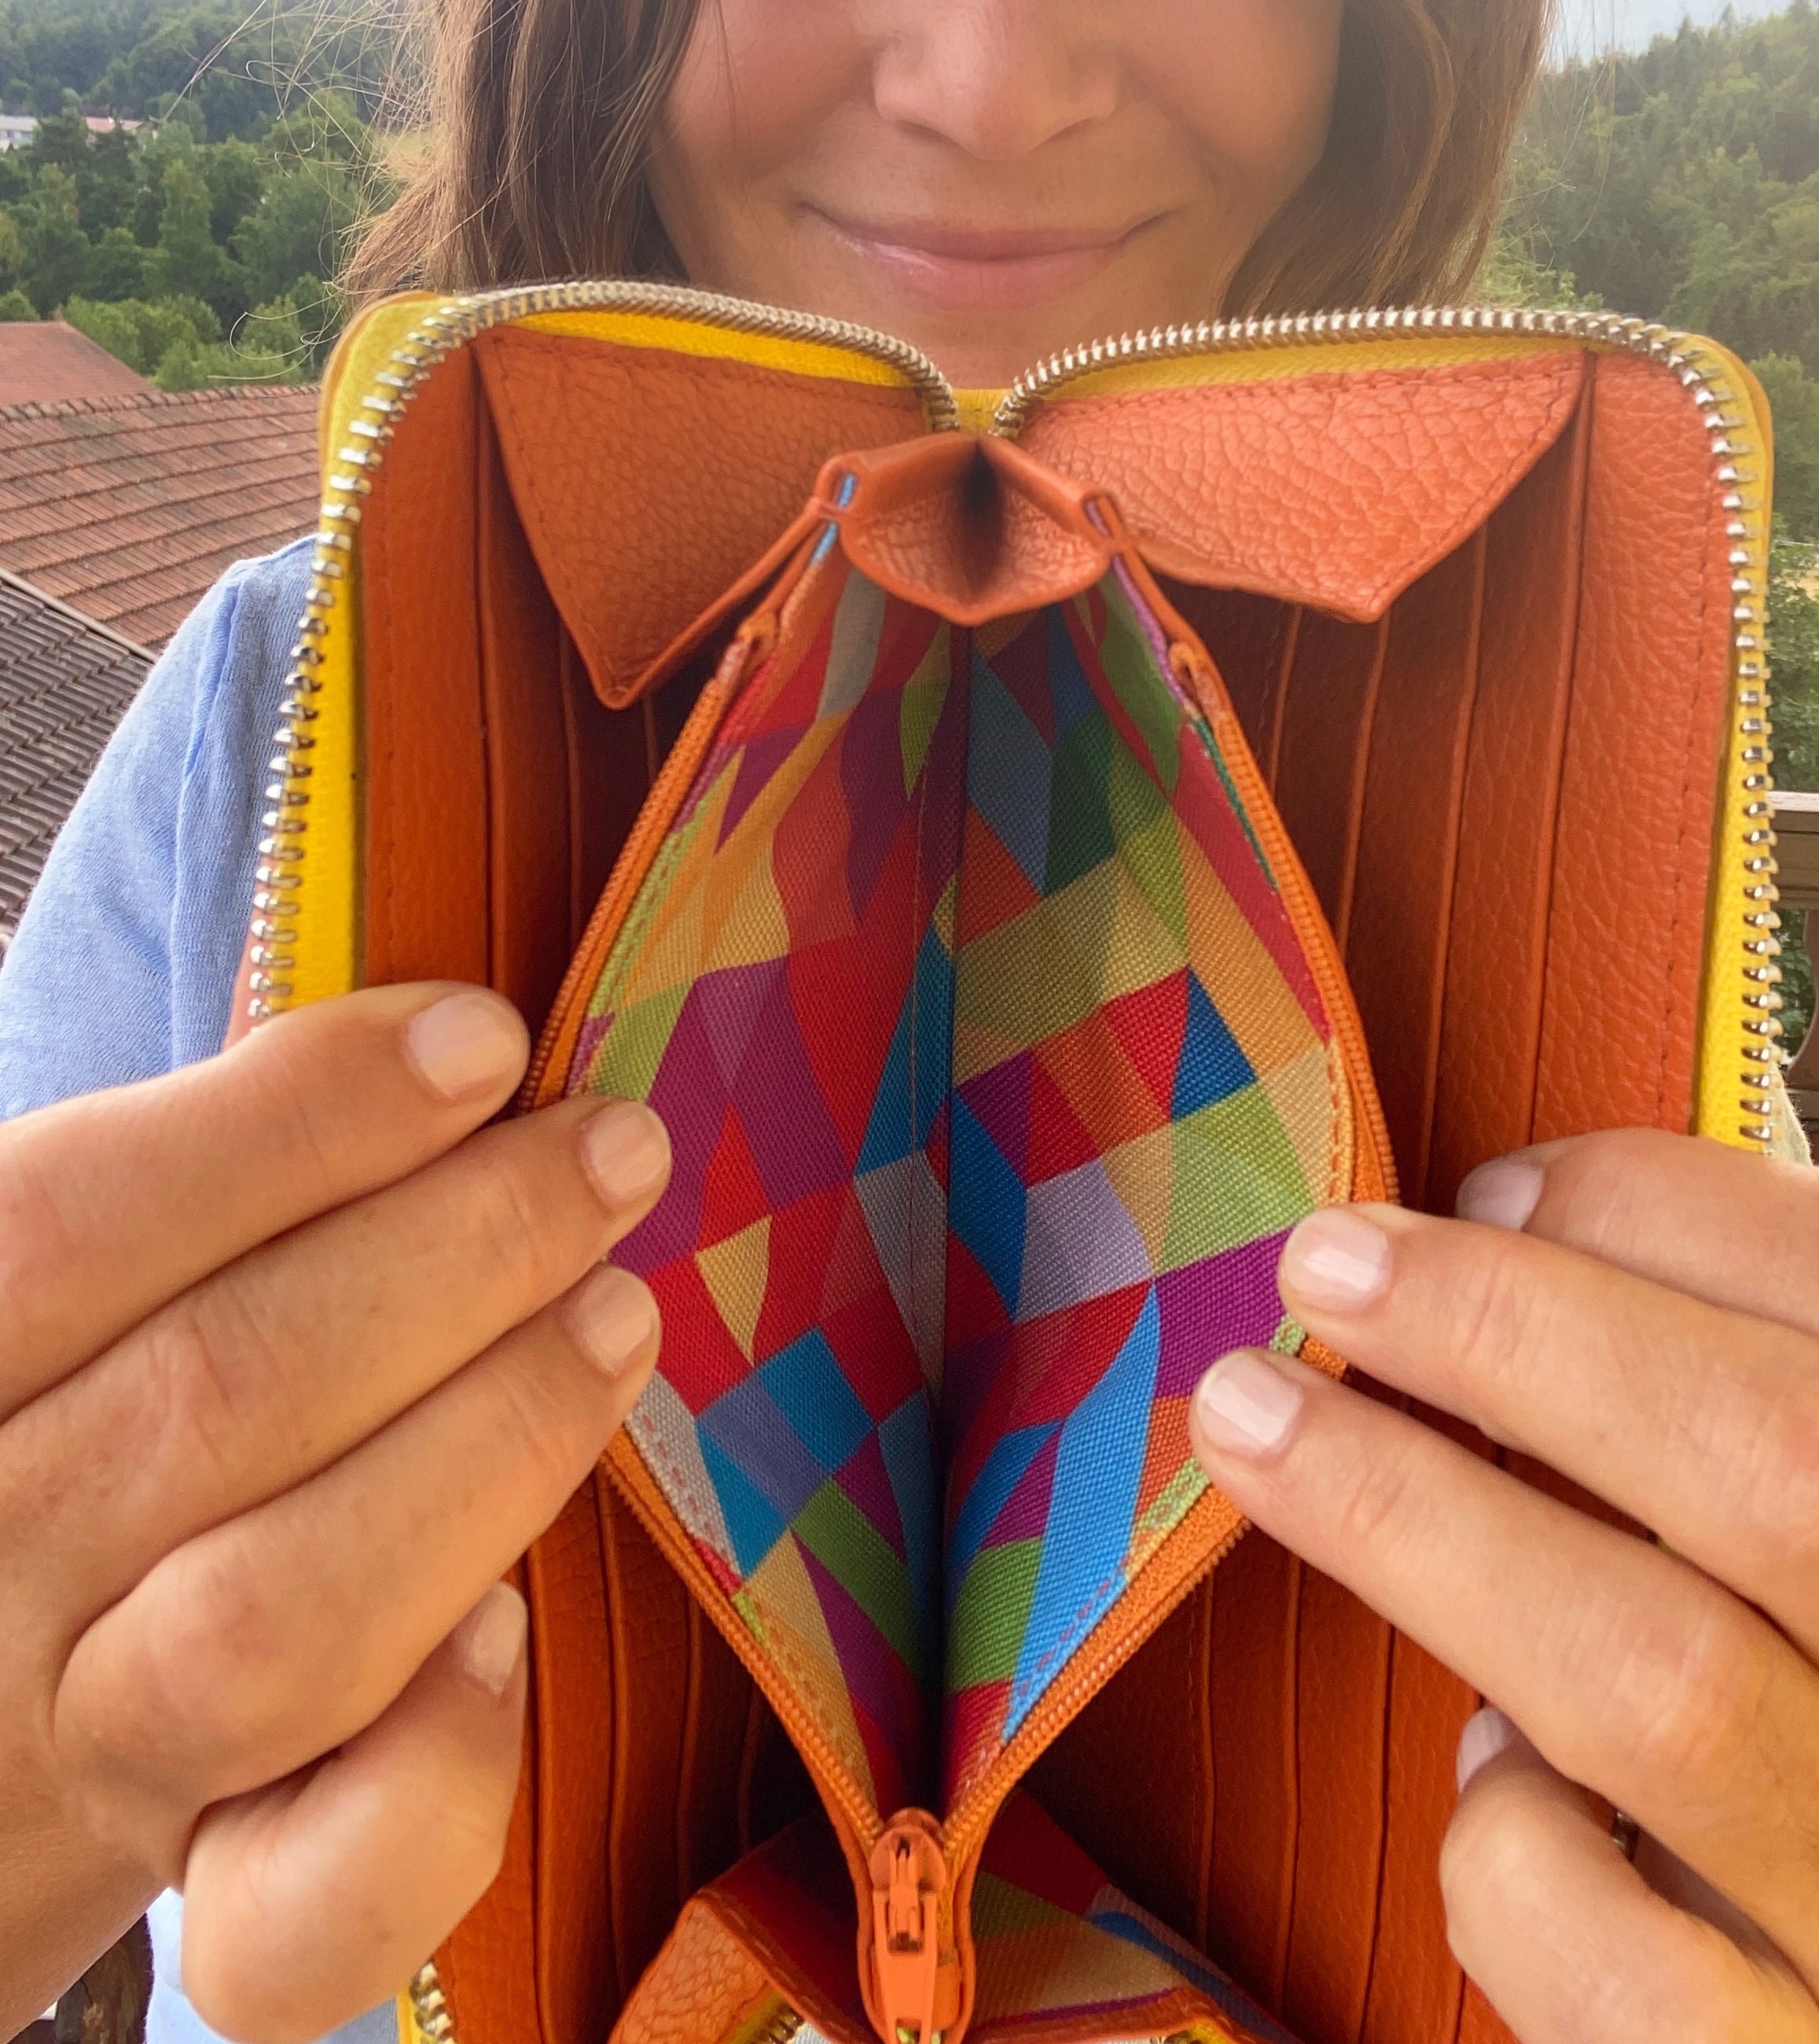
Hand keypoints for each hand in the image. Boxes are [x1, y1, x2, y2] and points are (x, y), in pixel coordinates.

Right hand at [0, 983, 668, 2043]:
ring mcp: (76, 1751)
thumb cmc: (83, 1406)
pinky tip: (514, 1635)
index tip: (483, 1041)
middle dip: (455, 1253)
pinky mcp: (192, 1888)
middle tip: (615, 1152)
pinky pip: (301, 1907)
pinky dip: (432, 1769)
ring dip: (483, 1442)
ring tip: (621, 1314)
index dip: (290, 1123)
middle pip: (208, 1400)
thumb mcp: (85, 1291)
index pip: (67, 1227)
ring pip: (273, 1625)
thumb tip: (448, 1046)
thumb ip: (199, 1188)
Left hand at [1187, 1129, 1818, 2041]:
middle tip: (1325, 1263)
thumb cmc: (1815, 1694)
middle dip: (1512, 1329)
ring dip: (1414, 1520)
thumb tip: (1512, 1220)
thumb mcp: (1807, 1527)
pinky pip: (1608, 1961)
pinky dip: (1510, 1841)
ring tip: (1258, 1423)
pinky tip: (1493, 1776)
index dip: (1650, 1212)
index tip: (1486, 1191)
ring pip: (1653, 1686)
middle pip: (1765, 1466)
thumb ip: (1734, 1394)